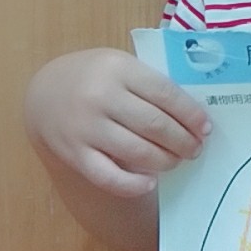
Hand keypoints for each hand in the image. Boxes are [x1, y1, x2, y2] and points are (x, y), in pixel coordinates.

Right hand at [24, 48, 211, 197]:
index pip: (165, 93)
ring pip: (137, 151)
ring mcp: (85, 127)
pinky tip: (149, 182)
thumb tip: (194, 115)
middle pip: (154, 124)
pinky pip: (108, 176)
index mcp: (118, 68)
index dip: (191, 114)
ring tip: (176, 160)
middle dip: (183, 141)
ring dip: (165, 160)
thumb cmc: (97, 78)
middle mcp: (100, 96)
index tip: (205, 128)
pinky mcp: (73, 153)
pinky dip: (133, 184)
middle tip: (195, 148)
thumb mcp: (121, 66)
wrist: (45, 93)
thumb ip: (151, 83)